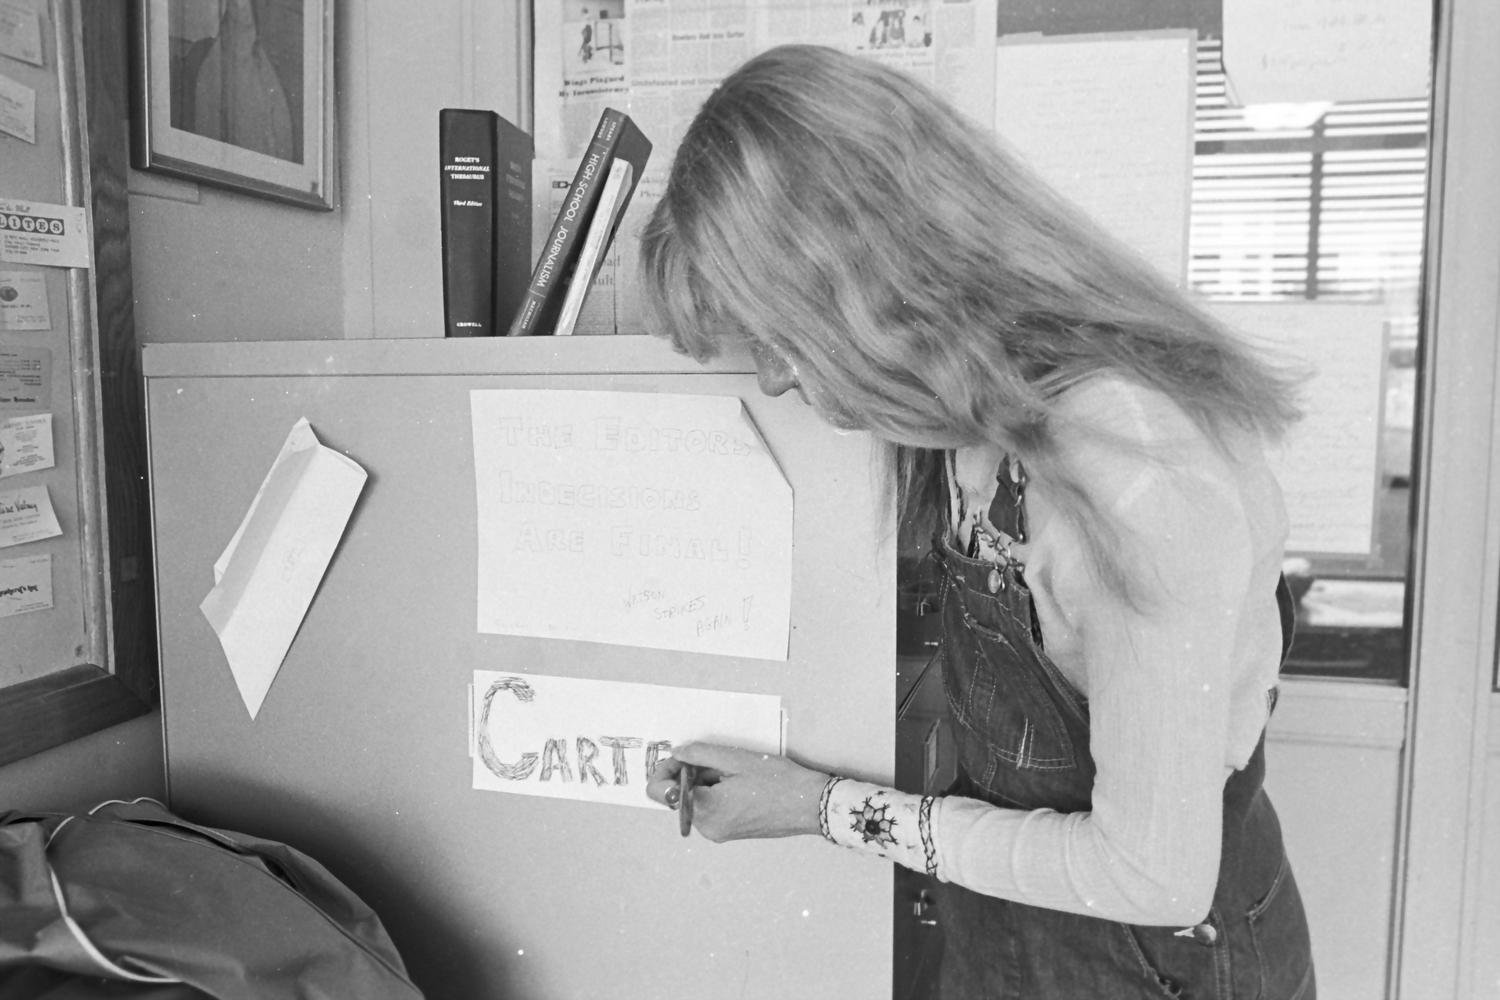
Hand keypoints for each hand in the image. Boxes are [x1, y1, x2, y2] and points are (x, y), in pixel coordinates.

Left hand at [645, 742, 830, 842]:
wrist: (812, 806)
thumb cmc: (778, 782)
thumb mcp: (736, 759)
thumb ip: (699, 754)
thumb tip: (677, 753)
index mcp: (704, 810)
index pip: (661, 791)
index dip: (667, 768)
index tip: (685, 756)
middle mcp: (707, 827)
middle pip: (680, 793)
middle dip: (693, 772)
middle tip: (721, 760)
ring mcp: (719, 833)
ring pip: (697, 799)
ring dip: (708, 781)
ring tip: (737, 771)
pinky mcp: (730, 832)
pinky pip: (711, 807)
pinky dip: (718, 792)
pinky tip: (742, 782)